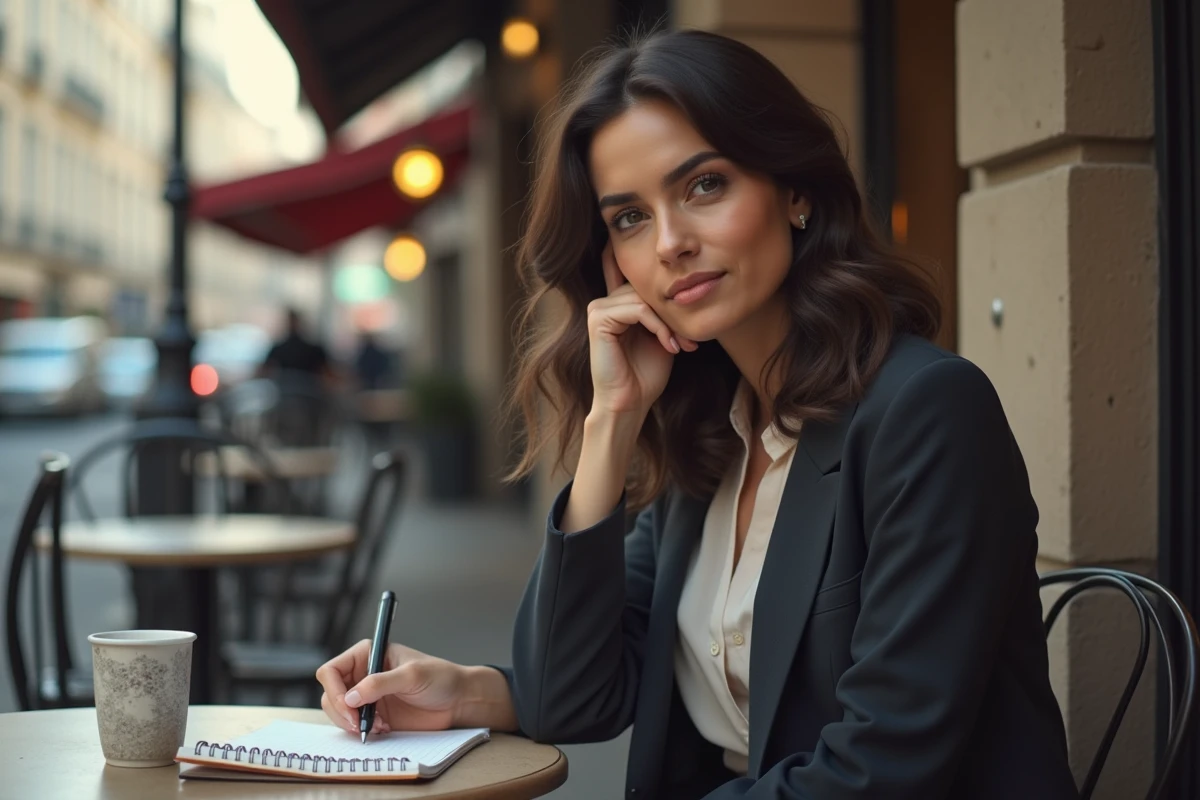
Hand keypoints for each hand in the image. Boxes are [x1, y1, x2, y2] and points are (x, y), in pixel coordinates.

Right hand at [316, 640, 465, 733]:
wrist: (458, 701)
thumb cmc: (441, 678)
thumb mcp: (411, 675)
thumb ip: (379, 684)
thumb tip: (350, 697)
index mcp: (368, 654)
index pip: (332, 670)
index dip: (335, 689)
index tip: (348, 706)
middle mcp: (363, 674)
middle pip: (331, 694)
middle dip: (341, 711)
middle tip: (359, 724)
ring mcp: (367, 697)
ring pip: (339, 712)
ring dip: (352, 723)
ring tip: (377, 726)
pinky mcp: (374, 715)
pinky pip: (354, 726)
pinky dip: (362, 731)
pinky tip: (383, 729)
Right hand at [587, 242, 697, 416]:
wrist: (630, 403)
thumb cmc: (645, 375)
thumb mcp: (661, 335)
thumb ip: (664, 312)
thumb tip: (686, 288)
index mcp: (617, 304)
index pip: (641, 280)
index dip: (666, 294)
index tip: (687, 324)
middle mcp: (604, 302)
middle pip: (647, 289)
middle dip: (672, 314)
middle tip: (689, 341)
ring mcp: (598, 308)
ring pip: (645, 298)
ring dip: (669, 323)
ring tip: (680, 345)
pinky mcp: (598, 319)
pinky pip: (637, 310)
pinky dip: (658, 327)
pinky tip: (668, 346)